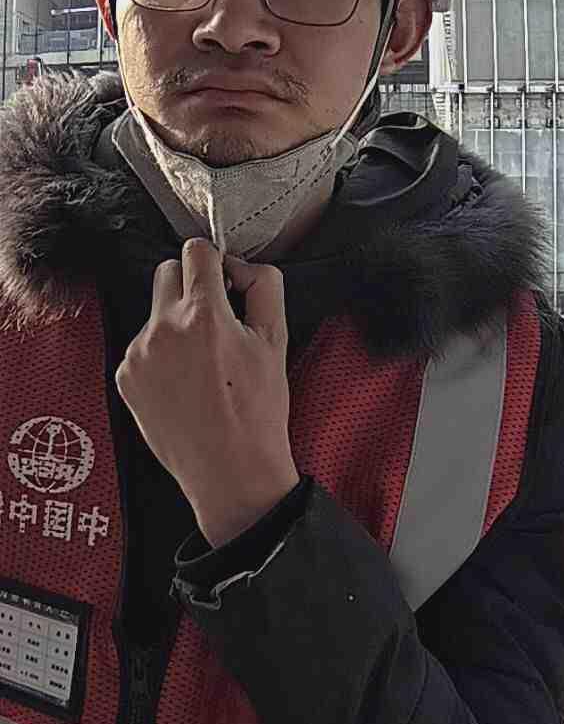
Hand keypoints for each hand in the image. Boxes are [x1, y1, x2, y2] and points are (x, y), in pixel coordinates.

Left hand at [115, 238, 298, 546]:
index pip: (195, 251)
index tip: (222, 280)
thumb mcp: (277, 342)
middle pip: (167, 272)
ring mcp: (139, 354)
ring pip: (153, 311)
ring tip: (201, 363)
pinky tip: (183, 382)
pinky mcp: (125, 378)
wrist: (230, 472)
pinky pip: (141, 347)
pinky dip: (160, 355)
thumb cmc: (257, 411)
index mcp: (204, 315)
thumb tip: (243, 267)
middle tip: (213, 319)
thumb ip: (264, 287)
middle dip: (190, 285)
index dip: (214, 261)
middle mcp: (163, 329)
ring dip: (174, 322)